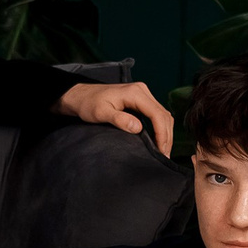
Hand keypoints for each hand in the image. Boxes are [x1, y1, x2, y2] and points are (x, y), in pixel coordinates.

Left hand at [58, 78, 174, 156]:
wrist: (80, 95)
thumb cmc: (88, 104)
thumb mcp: (101, 113)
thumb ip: (119, 119)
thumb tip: (138, 128)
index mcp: (135, 93)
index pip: (157, 114)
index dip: (162, 134)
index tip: (161, 151)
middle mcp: (142, 91)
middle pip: (163, 115)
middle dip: (166, 136)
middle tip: (164, 156)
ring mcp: (142, 94)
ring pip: (162, 114)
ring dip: (165, 132)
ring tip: (163, 151)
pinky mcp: (141, 100)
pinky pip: (156, 114)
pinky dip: (160, 127)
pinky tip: (158, 140)